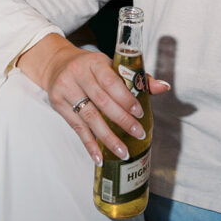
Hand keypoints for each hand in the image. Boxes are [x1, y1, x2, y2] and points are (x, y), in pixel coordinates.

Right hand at [17, 34, 169, 164]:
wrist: (56, 64)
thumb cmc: (90, 67)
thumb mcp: (110, 65)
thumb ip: (137, 78)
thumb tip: (164, 87)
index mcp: (95, 62)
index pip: (111, 81)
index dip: (126, 98)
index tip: (139, 113)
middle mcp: (78, 74)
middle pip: (102, 101)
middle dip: (122, 120)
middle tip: (139, 134)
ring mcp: (66, 89)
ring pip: (89, 117)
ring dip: (107, 137)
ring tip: (123, 151)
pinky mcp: (58, 105)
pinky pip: (76, 128)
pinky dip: (89, 144)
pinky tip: (99, 157)